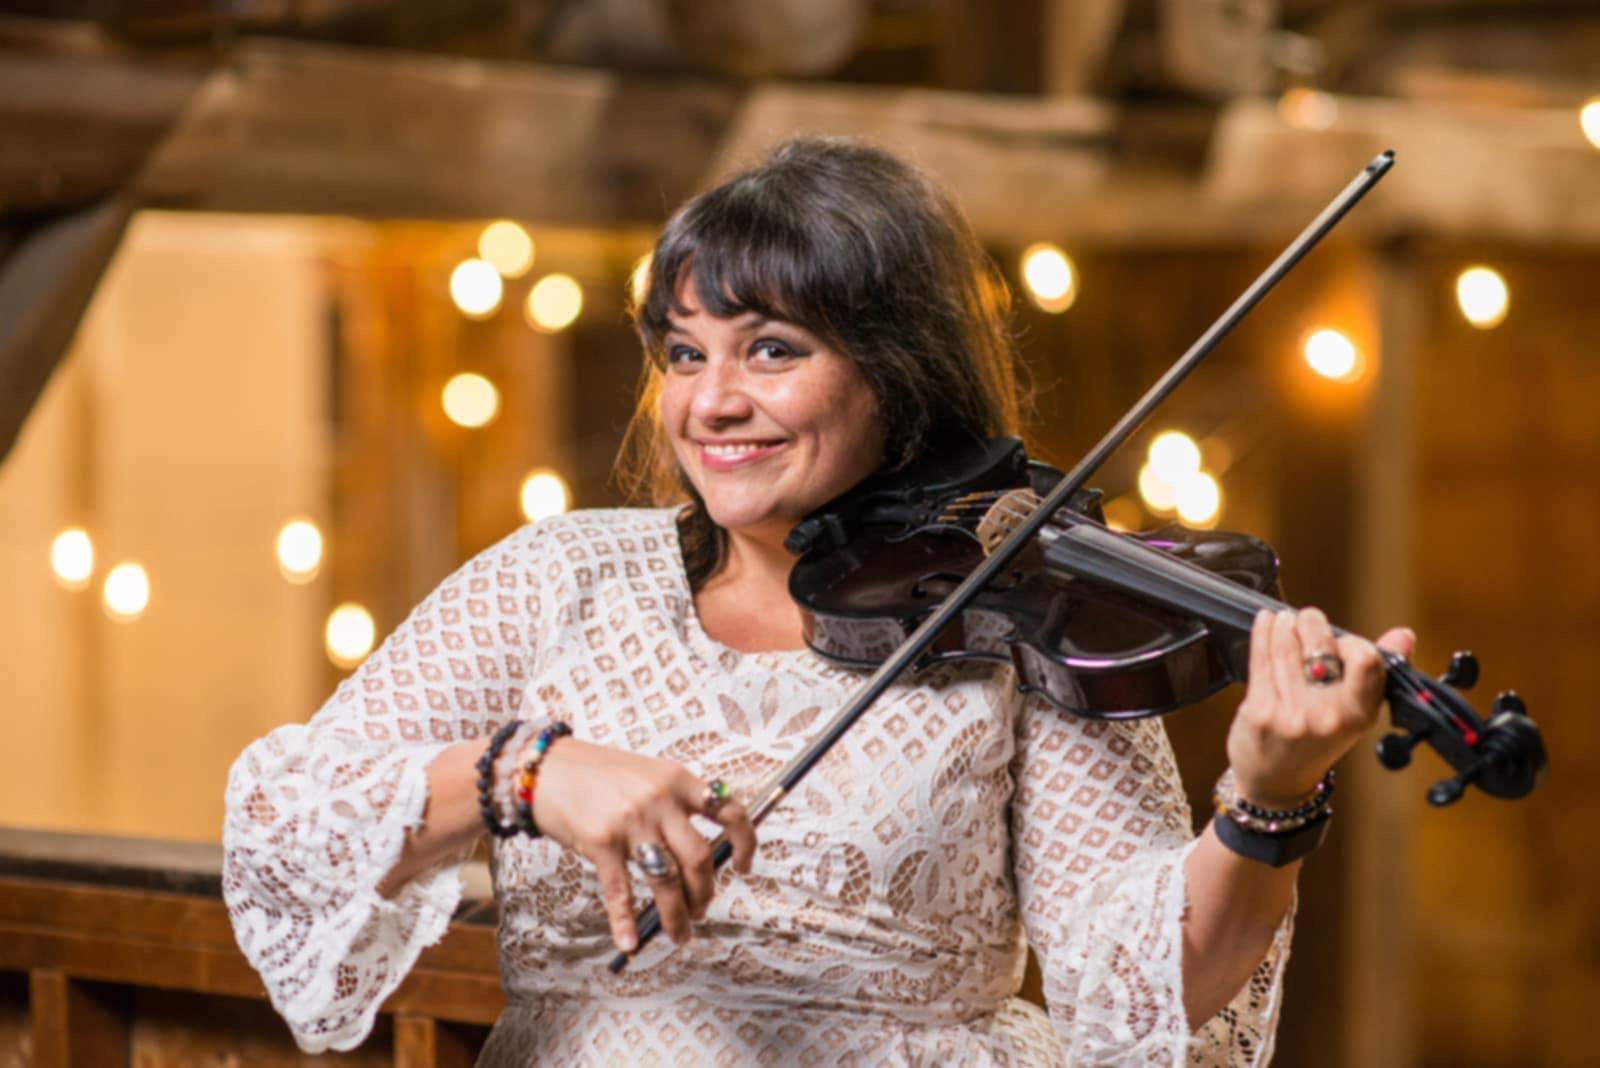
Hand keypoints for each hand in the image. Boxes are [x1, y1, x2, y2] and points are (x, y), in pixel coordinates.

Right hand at [531, 738, 756, 951]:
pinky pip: (620, 892)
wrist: (547, 767)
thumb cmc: (600, 774)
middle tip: (701, 910)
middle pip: (699, 858)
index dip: (745, 843)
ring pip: (666, 881)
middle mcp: (659, 800)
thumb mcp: (648, 776)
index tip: (745, 866)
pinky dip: (626, 923)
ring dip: (677, 916)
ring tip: (679, 934)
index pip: (729, 811)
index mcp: (677, 779)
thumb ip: (676, 806)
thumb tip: (703, 857)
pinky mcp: (600, 842)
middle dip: (705, 893)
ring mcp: (630, 821)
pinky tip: (630, 942)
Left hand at [1226, 607, 1416, 807]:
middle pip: (1321, 644)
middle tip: (1306, 620)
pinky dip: (1262, 632)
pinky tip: (1266, 623)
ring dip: (1284, 624)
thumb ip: (1375, 672)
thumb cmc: (1317, 741)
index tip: (1341, 640)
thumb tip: (1404, 635)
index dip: (1352, 641)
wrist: (1277, 782)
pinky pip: (1261, 658)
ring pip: (1286, 646)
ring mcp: (1291, 714)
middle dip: (1312, 622)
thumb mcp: (1354, 713)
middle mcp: (1328, 716)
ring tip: (1285, 620)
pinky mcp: (1259, 712)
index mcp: (1359, 715)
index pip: (1367, 659)